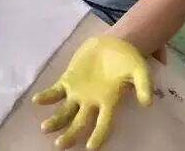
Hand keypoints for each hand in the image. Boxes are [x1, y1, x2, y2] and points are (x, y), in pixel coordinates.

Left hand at [33, 37, 151, 149]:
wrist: (112, 43)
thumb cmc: (127, 59)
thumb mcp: (139, 69)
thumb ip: (143, 85)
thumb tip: (147, 102)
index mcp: (109, 103)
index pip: (103, 124)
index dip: (98, 136)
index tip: (90, 148)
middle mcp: (91, 102)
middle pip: (79, 123)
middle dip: (70, 135)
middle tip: (59, 144)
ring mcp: (78, 92)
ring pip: (64, 112)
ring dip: (55, 121)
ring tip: (45, 128)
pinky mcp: (68, 81)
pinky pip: (55, 92)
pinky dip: (46, 97)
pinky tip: (37, 100)